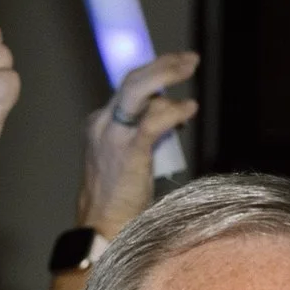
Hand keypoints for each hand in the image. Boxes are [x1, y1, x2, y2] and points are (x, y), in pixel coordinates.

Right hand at [77, 50, 198, 242]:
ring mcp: (113, 136)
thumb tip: (172, 123)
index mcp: (100, 126)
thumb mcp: (125, 161)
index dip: (154, 75)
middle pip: (131, 80)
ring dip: (167, 74)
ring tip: (190, 68)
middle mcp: (102, 125)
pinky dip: (173, 110)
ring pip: (137, 88)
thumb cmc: (117, 203)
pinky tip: (189, 108)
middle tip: (188, 59)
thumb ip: (143, 138)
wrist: (100, 229)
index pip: (127, 89)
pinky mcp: (129, 150)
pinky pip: (153, 119)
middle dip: (162, 64)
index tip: (175, 67)